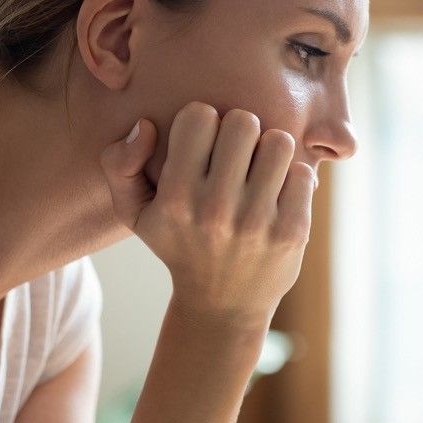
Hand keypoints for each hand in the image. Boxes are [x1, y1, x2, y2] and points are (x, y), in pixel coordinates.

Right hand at [99, 102, 316, 327]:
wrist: (223, 306)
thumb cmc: (178, 244)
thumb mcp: (134, 213)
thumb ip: (119, 164)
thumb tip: (146, 125)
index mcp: (175, 198)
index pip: (199, 116)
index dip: (204, 122)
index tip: (205, 144)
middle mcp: (215, 210)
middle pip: (243, 122)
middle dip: (241, 131)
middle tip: (238, 153)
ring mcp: (256, 223)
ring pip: (279, 142)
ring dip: (271, 151)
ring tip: (260, 169)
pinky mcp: (292, 232)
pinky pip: (303, 173)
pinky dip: (293, 178)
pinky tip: (278, 194)